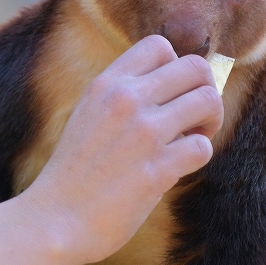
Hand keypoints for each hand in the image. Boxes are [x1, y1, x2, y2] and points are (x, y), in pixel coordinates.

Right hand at [0, 36, 222, 264]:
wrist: (55, 218)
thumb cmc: (76, 169)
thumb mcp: (89, 114)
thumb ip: (123, 94)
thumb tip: (176, 82)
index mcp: (107, 83)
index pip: (161, 46)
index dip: (176, 68)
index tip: (170, 95)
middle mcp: (126, 100)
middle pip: (195, 68)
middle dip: (205, 90)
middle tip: (194, 118)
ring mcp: (143, 133)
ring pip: (208, 101)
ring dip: (210, 121)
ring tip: (192, 139)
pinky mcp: (156, 169)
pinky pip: (202, 147)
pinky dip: (198, 155)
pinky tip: (179, 165)